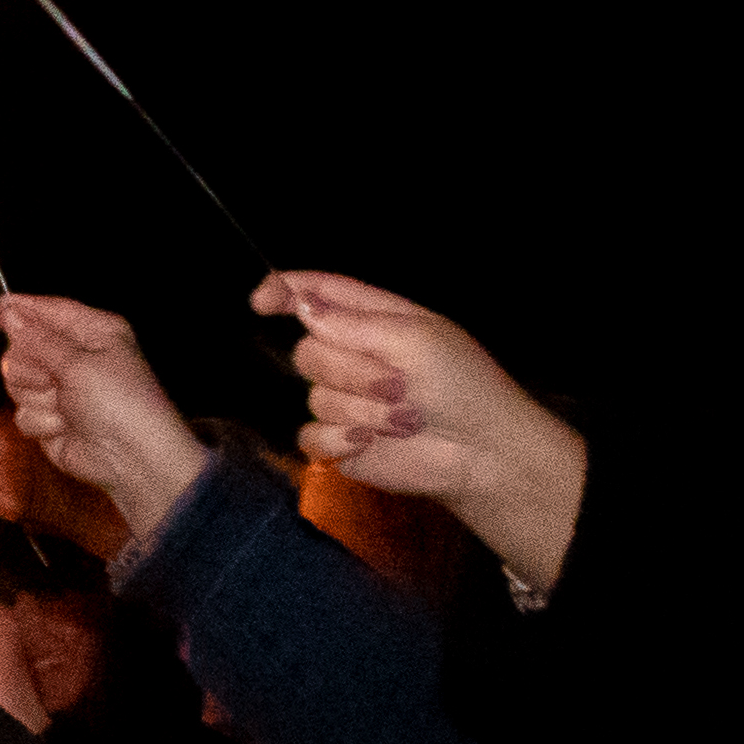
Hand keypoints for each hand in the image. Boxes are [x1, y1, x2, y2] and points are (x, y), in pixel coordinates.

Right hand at [0, 296, 207, 548]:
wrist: (132, 460)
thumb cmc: (119, 403)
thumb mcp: (80, 363)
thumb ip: (38, 338)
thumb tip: (9, 313)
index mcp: (90, 330)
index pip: (36, 310)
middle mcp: (73, 355)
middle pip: (19, 349)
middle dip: (30, 369)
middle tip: (56, 383)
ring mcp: (59, 388)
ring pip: (16, 383)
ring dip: (38, 399)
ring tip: (66, 410)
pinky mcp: (48, 418)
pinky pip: (22, 412)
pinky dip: (41, 422)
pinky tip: (65, 429)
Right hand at [254, 268, 585, 593]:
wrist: (482, 453)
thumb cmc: (463, 386)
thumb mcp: (417, 339)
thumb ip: (355, 323)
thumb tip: (300, 308)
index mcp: (377, 321)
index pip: (319, 294)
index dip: (285, 291)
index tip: (260, 301)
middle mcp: (355, 356)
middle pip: (309, 350)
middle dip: (351, 370)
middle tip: (399, 385)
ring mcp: (345, 400)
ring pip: (313, 396)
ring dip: (362, 409)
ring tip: (405, 419)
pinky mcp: (338, 442)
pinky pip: (310, 434)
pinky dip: (340, 439)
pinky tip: (370, 443)